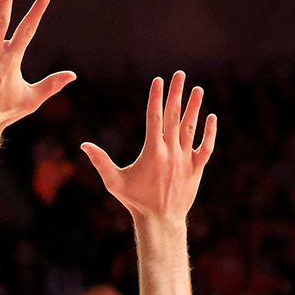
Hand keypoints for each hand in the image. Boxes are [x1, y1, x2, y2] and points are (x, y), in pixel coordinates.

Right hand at [81, 72, 215, 221]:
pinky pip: (206, 146)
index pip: (154, 117)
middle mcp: (171, 152)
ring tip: (197, 89)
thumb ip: (100, 162)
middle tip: (180, 74)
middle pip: (174, 116)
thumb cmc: (134, 201)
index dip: (156, 97)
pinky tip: (210, 117)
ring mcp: (186, 160)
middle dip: (176, 94)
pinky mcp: (196, 169)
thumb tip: (84, 145)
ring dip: (194, 107)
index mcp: (152, 152)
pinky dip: (209, 132)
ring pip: (191, 128)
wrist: (160, 220)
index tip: (158, 80)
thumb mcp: (114, 182)